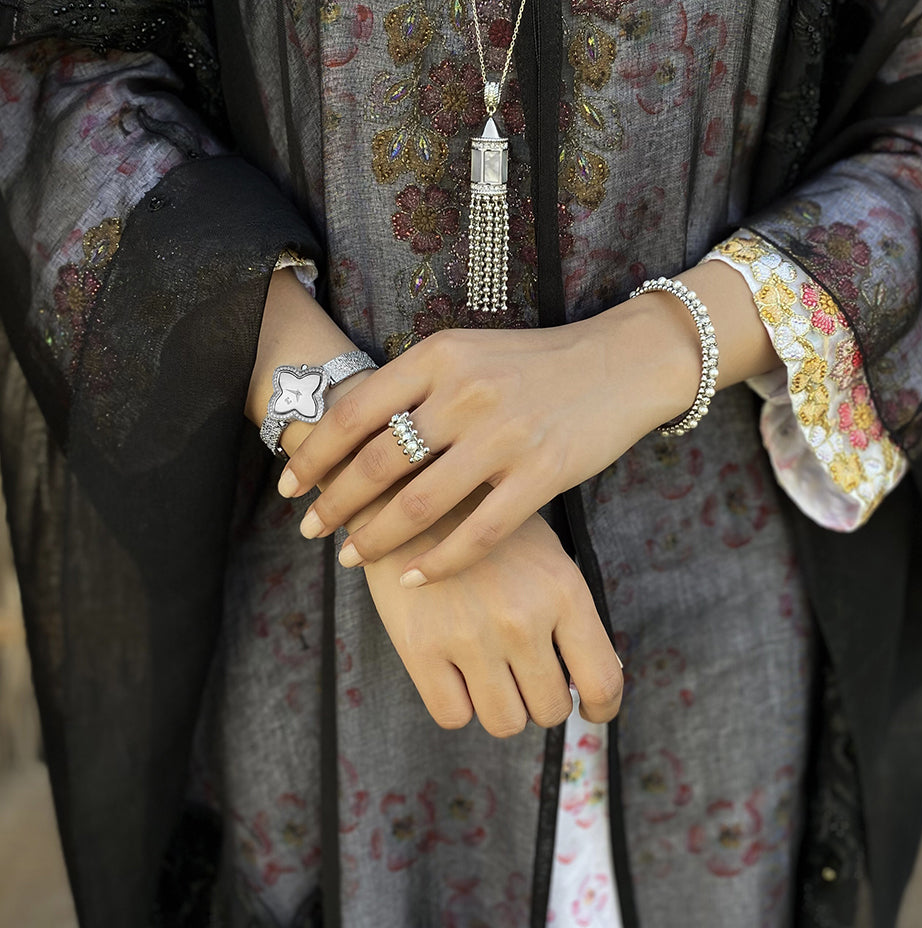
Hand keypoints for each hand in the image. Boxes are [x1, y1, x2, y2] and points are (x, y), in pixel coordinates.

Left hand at [279, 260, 777, 585]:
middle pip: (377, 463)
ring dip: (374, 538)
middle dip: (333, 503)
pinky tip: (414, 575)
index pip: (355, 411)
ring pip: (418, 504)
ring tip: (349, 556)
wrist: (622, 362)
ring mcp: (505, 437)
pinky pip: (477, 533)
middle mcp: (466, 394)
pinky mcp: (542, 475)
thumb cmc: (537, 362)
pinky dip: (438, 561)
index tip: (291, 484)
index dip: (314, 454)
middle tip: (311, 529)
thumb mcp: (470, 352)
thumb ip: (417, 385)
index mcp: (441, 356)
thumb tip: (353, 434)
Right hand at [361, 491, 622, 735]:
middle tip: (525, 677)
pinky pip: (453, 715)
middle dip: (541, 699)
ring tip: (490, 673)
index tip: (591, 712)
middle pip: (550, 709)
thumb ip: (569, 614)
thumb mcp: (545, 555)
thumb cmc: (485, 524)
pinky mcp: (420, 647)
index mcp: (563, 591)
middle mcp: (522, 618)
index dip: (601, 708)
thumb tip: (589, 683)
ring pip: (505, 721)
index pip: (602, 680)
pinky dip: (458, 702)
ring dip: (502, 705)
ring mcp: (471, 636)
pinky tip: (454, 671)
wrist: (409, 489)